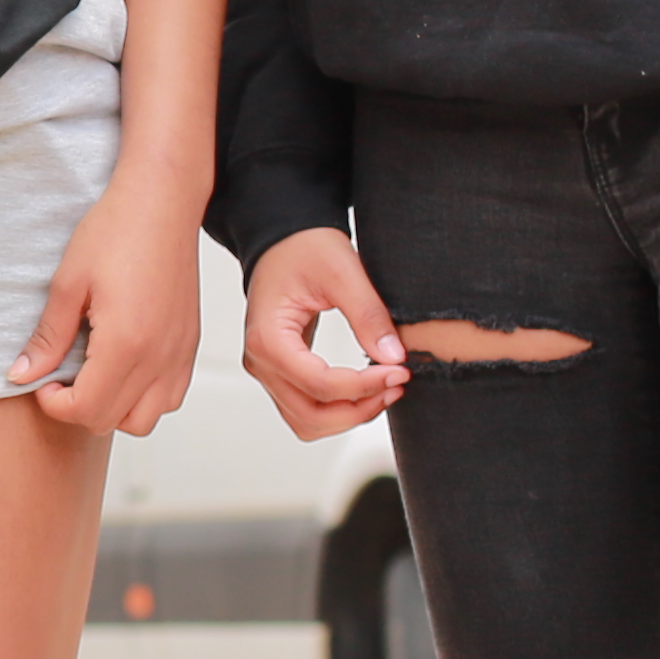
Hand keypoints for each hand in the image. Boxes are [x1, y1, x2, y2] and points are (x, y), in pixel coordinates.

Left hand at [13, 180, 201, 435]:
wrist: (162, 202)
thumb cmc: (117, 231)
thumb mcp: (68, 283)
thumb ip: (48, 338)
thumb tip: (23, 374)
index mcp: (126, 343)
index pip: (87, 410)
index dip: (55, 405)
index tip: (42, 382)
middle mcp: (159, 357)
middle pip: (112, 421)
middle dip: (78, 408)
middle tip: (60, 375)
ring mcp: (179, 355)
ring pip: (147, 419)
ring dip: (113, 409)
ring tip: (93, 375)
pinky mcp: (189, 346)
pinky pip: (171, 398)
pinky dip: (145, 398)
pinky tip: (122, 368)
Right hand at [241, 228, 406, 439]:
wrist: (282, 237)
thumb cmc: (303, 247)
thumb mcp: (343, 272)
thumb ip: (368, 315)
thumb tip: (393, 356)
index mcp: (268, 338)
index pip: (319, 384)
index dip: (365, 385)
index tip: (399, 371)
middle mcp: (260, 361)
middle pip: (310, 415)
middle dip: (358, 409)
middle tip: (395, 385)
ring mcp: (267, 369)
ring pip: (307, 421)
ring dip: (348, 416)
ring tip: (383, 391)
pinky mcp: (279, 371)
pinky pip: (306, 408)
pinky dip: (336, 410)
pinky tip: (365, 391)